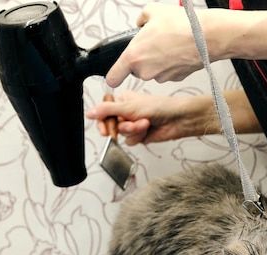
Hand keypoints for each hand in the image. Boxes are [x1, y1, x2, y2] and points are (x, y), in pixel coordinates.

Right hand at [85, 90, 209, 144]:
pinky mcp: (140, 135)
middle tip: (127, 127)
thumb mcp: (129, 107)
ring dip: (133, 130)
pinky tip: (148, 130)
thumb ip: (107, 110)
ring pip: (122, 134)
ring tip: (145, 123)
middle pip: (111, 125)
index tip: (105, 129)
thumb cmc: (159, 107)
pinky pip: (131, 141)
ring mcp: (133, 124)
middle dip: (121, 127)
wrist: (177, 119)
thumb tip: (89, 112)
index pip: (103, 112)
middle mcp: (125, 112)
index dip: (103, 122)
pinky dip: (139, 136)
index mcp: (121, 100)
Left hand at [105, 3, 205, 86]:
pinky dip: (170, 63)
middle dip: (142, 58)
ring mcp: (161, 76)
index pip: (113, 77)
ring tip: (169, 43)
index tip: (114, 74)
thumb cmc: (182, 26)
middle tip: (153, 43)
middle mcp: (146, 71)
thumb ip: (141, 20)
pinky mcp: (175, 78)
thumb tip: (141, 23)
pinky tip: (178, 50)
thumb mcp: (152, 11)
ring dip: (157, 60)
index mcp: (134, 56)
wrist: (206, 36)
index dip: (112, 76)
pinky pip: (167, 72)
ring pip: (153, 70)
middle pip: (136, 70)